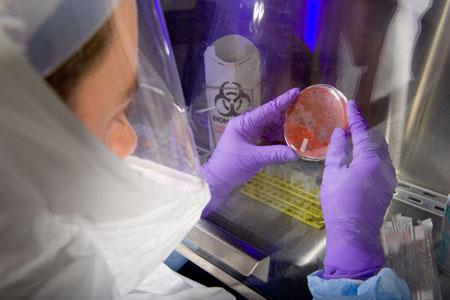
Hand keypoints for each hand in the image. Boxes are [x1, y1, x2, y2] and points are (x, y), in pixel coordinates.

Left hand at [201, 88, 299, 213]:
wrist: (217, 180)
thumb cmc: (229, 166)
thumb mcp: (253, 159)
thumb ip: (274, 154)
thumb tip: (295, 154)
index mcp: (243, 123)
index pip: (266, 109)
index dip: (282, 101)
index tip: (297, 91)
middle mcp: (247, 125)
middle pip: (270, 116)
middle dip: (286, 114)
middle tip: (305, 109)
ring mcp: (249, 134)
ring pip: (270, 127)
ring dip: (284, 127)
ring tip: (302, 124)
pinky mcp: (252, 143)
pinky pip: (268, 137)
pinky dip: (279, 138)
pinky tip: (291, 139)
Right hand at [321, 100, 396, 279]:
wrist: (353, 233)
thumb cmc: (338, 203)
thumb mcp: (332, 174)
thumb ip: (337, 151)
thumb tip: (340, 133)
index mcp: (370, 160)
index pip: (364, 133)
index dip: (356, 118)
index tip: (351, 105)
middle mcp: (385, 166)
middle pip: (376, 140)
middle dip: (364, 130)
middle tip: (349, 123)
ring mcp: (389, 178)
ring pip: (381, 152)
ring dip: (368, 143)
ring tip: (353, 139)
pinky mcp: (388, 187)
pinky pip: (382, 164)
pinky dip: (372, 155)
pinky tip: (359, 158)